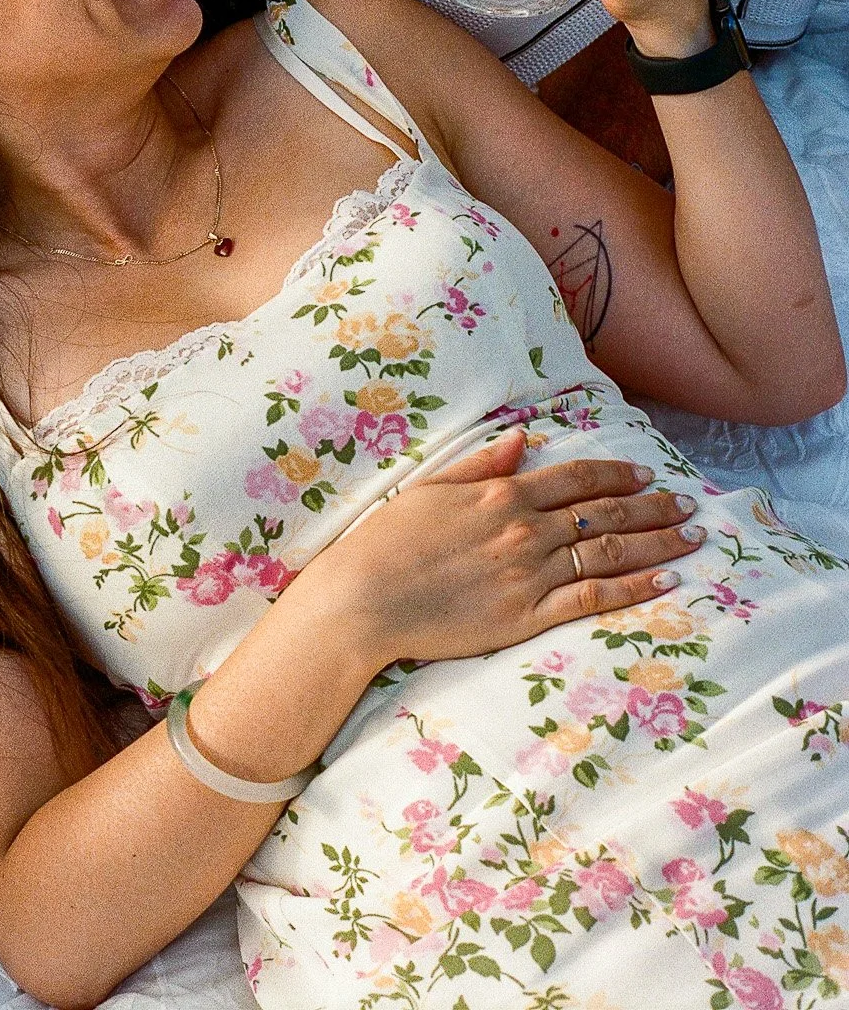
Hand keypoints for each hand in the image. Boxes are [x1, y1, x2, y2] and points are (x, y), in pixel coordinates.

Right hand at [321, 429, 704, 667]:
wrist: (366, 598)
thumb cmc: (389, 540)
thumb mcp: (431, 487)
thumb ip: (482, 465)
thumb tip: (523, 441)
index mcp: (502, 494)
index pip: (575, 479)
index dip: (616, 476)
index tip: (647, 476)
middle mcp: (525, 530)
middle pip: (603, 513)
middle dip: (652, 508)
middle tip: (688, 504)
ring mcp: (530, 574)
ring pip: (608, 552)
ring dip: (656, 543)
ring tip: (691, 538)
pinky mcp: (527, 617)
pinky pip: (593, 600)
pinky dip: (633, 588)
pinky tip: (663, 581)